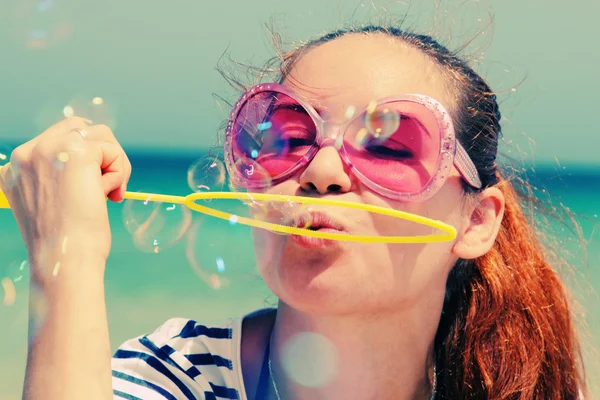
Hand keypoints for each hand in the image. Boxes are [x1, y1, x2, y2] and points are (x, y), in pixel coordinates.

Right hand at [0, 117, 130, 277]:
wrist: (64, 259)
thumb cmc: (65, 243)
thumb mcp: (52, 204)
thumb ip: (60, 177)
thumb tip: (94, 162)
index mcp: (15, 168)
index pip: (57, 138)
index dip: (86, 158)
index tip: (91, 189)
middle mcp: (26, 154)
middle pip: (79, 128)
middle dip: (103, 155)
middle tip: (110, 189)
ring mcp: (48, 149)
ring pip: (100, 136)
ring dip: (114, 164)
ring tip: (109, 194)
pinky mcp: (74, 151)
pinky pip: (112, 151)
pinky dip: (119, 173)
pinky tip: (109, 197)